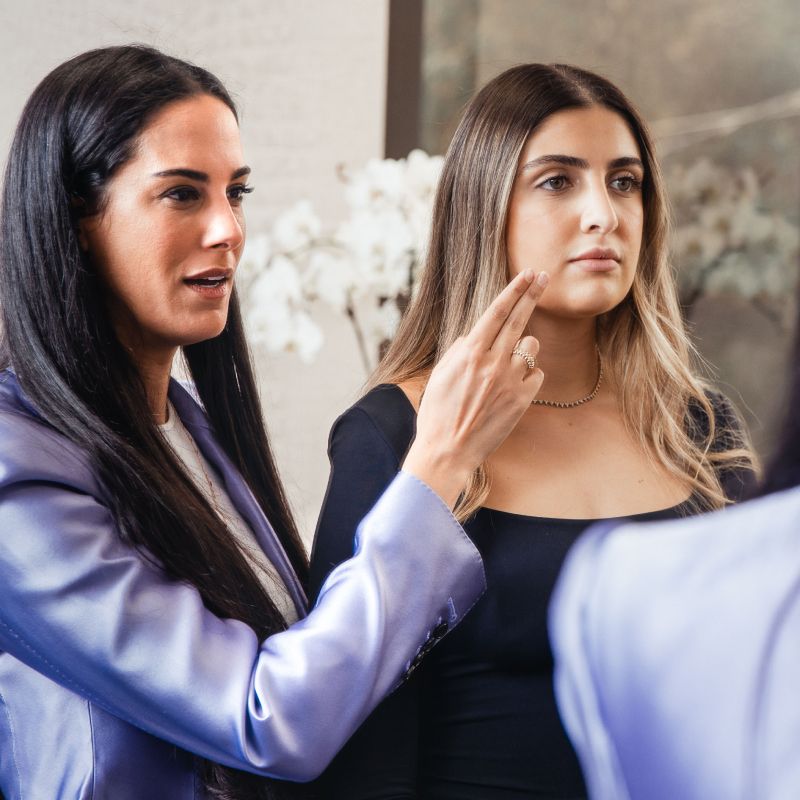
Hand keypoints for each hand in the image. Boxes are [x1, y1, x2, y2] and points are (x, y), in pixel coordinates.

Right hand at [403, 269, 547, 506]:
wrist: (449, 450)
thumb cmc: (438, 412)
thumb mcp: (441, 374)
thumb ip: (460, 350)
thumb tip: (475, 335)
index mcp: (470, 352)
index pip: (497, 311)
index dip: (515, 289)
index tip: (528, 274)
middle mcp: (493, 361)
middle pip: (520, 319)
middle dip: (533, 293)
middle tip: (544, 276)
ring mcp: (511, 379)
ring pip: (531, 347)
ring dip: (523, 349)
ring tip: (505, 368)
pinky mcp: (524, 399)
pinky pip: (536, 374)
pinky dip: (527, 377)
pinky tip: (511, 390)